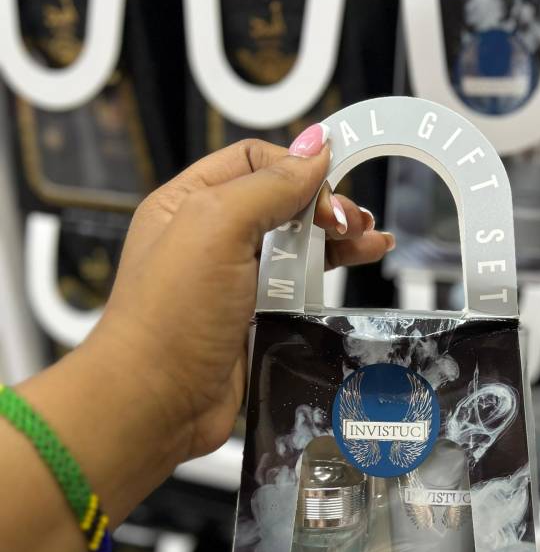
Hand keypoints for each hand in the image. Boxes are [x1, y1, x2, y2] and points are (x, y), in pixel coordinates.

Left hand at [88, 128, 393, 466]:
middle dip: (326, 206)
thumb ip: (268, 185)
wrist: (155, 403)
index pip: (255, 162)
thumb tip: (315, 148)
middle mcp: (209, 241)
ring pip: (295, 248)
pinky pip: (297, 292)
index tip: (330, 194)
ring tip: (372, 242)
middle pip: (282, 204)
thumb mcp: (215, 227)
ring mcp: (232, 284)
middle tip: (355, 223)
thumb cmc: (167, 318)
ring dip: (336, 241)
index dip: (298, 171)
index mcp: (189, 204)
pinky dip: (328, 281)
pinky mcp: (252, 323)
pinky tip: (352, 275)